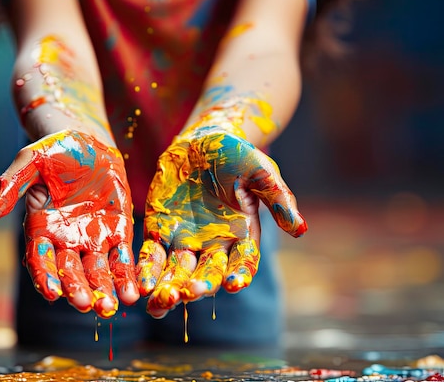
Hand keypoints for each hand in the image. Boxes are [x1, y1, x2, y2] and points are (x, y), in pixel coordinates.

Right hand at [0, 130, 138, 317]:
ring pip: (97, 271)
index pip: (40, 258)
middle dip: (78, 288)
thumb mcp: (29, 161)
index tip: (53, 292)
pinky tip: (133, 292)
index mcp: (41, 227)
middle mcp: (66, 239)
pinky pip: (122, 257)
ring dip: (104, 289)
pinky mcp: (117, 232)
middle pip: (70, 271)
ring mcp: (92, 238)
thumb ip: (11, 185)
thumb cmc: (53, 149)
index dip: (45, 275)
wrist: (87, 141)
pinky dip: (127, 274)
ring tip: (111, 307)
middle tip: (86, 305)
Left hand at [137, 125, 306, 317]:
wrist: (202, 141)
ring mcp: (185, 241)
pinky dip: (147, 270)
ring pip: (177, 271)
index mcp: (241, 236)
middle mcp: (213, 245)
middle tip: (189, 293)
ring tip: (160, 302)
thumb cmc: (237, 155)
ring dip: (169, 288)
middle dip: (199, 285)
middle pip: (207, 273)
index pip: (243, 262)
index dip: (239, 274)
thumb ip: (278, 199)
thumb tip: (300, 229)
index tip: (232, 285)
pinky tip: (142, 285)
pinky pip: (153, 254)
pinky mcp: (160, 231)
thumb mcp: (261, 171)